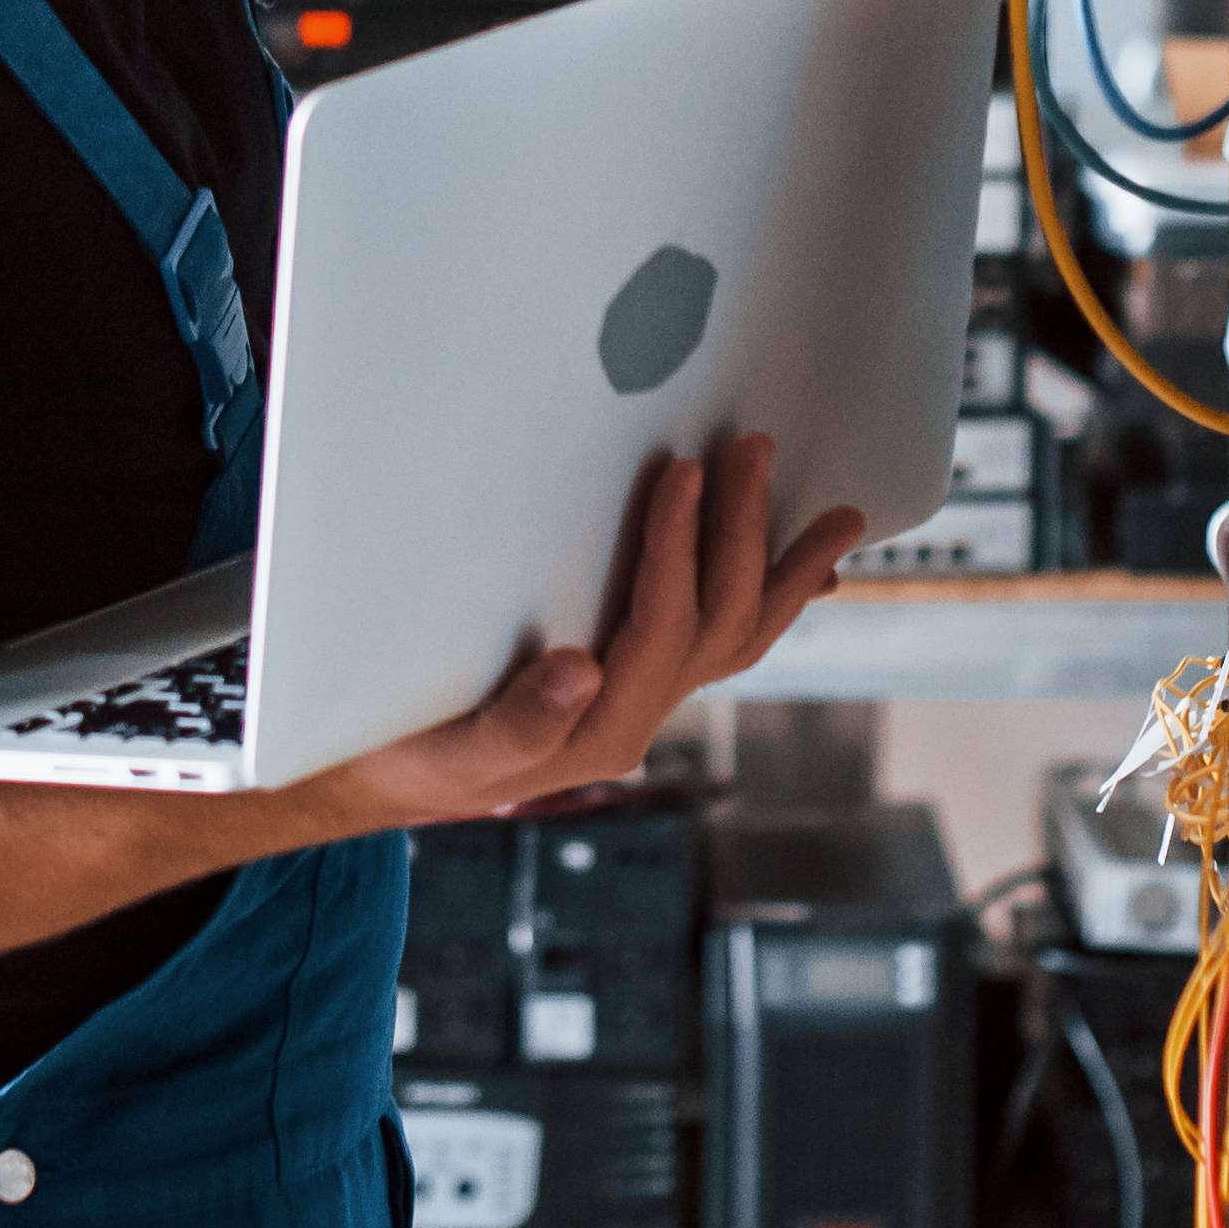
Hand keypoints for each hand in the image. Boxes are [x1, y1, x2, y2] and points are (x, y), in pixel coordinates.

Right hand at [301, 440, 865, 832]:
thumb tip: (580, 668)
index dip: (677, 547)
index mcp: (602, 728)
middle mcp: (639, 715)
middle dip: (744, 533)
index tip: (681, 470)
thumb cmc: (410, 756)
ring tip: (837, 519)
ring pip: (738, 634)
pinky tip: (805, 573)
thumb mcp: (450, 748)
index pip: (661, 627)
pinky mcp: (635, 681)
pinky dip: (770, 600)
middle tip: (753, 447)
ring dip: (785, 569)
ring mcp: (644, 699)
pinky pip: (722, 640)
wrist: (391, 780)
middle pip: (720, 622)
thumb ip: (517, 721)